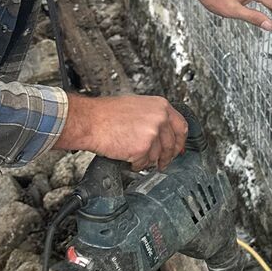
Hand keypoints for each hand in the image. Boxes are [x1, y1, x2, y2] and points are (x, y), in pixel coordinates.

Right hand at [56, 93, 188, 170]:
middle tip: (162, 162)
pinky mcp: (142, 148)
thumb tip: (163, 131)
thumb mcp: (137, 106)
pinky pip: (144, 163)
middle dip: (167, 156)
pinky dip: (136, 164)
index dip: (180, 141)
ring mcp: (152, 133)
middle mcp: (160, 118)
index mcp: (160, 106)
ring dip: (148, 160)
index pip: (181, 126)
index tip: (178, 148)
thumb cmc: (106, 113)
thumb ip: (153, 117)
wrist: (90, 120)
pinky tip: (128, 158)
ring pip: (157, 155)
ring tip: (136, 156)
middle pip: (172, 144)